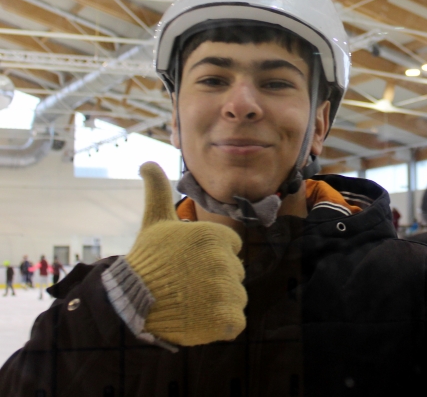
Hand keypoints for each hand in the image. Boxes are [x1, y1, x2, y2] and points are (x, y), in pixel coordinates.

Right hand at [126, 162, 246, 345]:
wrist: (130, 303)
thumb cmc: (146, 260)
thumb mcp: (154, 221)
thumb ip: (158, 190)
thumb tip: (147, 162)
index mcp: (214, 237)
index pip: (232, 248)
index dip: (210, 257)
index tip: (188, 262)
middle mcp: (224, 262)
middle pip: (234, 273)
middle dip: (215, 279)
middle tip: (186, 283)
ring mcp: (226, 292)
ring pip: (236, 297)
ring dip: (218, 302)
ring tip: (189, 300)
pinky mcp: (226, 319)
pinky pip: (235, 322)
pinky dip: (221, 325)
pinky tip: (199, 319)